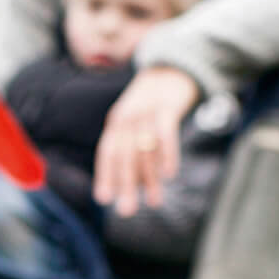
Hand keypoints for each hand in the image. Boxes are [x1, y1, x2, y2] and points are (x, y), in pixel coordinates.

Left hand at [93, 66, 200, 216]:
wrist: (174, 67)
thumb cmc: (155, 102)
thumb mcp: (137, 120)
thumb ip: (134, 146)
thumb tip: (136, 183)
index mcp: (116, 122)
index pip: (107, 153)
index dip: (105, 176)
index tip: (104, 199)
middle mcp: (127, 117)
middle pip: (124, 156)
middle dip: (125, 186)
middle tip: (126, 211)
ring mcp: (146, 111)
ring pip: (144, 151)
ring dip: (149, 179)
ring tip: (154, 203)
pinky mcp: (167, 107)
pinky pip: (164, 135)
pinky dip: (166, 155)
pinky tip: (169, 175)